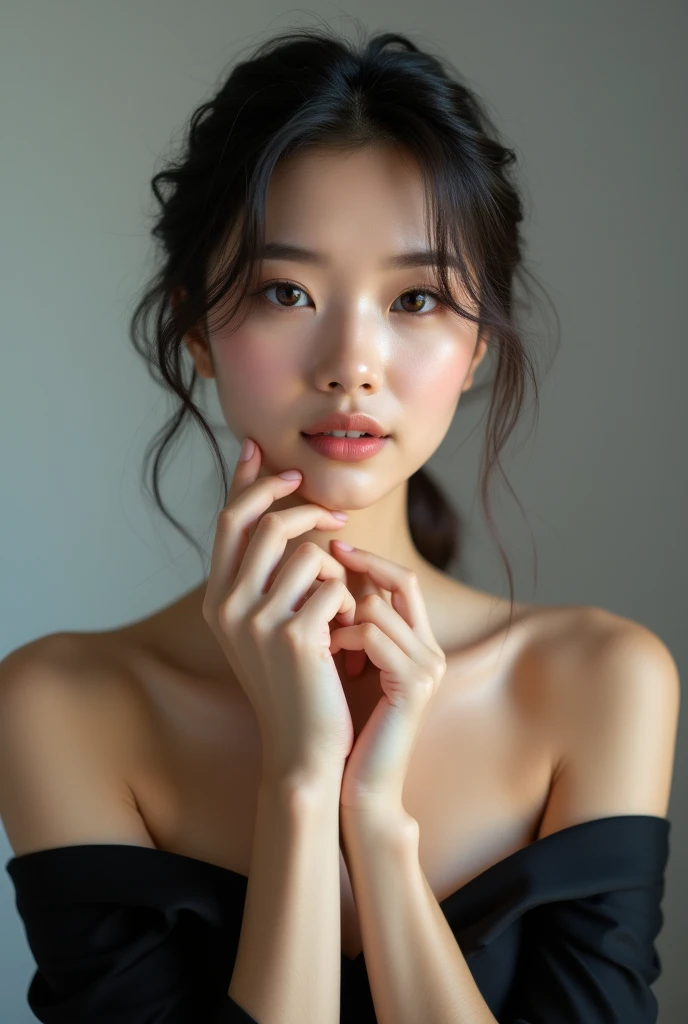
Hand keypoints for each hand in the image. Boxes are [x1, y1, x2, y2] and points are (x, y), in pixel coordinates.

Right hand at [202, 440, 356, 786]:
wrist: (304, 748)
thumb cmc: (295, 682)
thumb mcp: (267, 625)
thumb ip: (266, 574)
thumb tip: (277, 510)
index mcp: (218, 599)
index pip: (228, 520)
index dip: (246, 481)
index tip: (265, 453)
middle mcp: (228, 606)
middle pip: (266, 523)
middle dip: (307, 509)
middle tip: (337, 517)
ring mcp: (258, 622)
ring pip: (307, 552)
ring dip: (337, 568)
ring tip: (344, 604)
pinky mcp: (296, 637)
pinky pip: (334, 584)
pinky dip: (351, 600)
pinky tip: (350, 632)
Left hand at [327, 541, 446, 813]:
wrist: (359, 789)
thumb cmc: (345, 728)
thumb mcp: (347, 665)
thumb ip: (349, 625)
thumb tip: (324, 578)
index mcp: (418, 644)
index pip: (401, 581)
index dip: (370, 559)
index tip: (334, 548)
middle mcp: (431, 651)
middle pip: (402, 581)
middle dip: (362, 564)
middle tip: (327, 557)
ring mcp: (427, 668)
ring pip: (377, 608)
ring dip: (339, 616)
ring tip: (320, 639)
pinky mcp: (413, 685)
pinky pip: (372, 634)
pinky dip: (343, 637)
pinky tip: (327, 655)